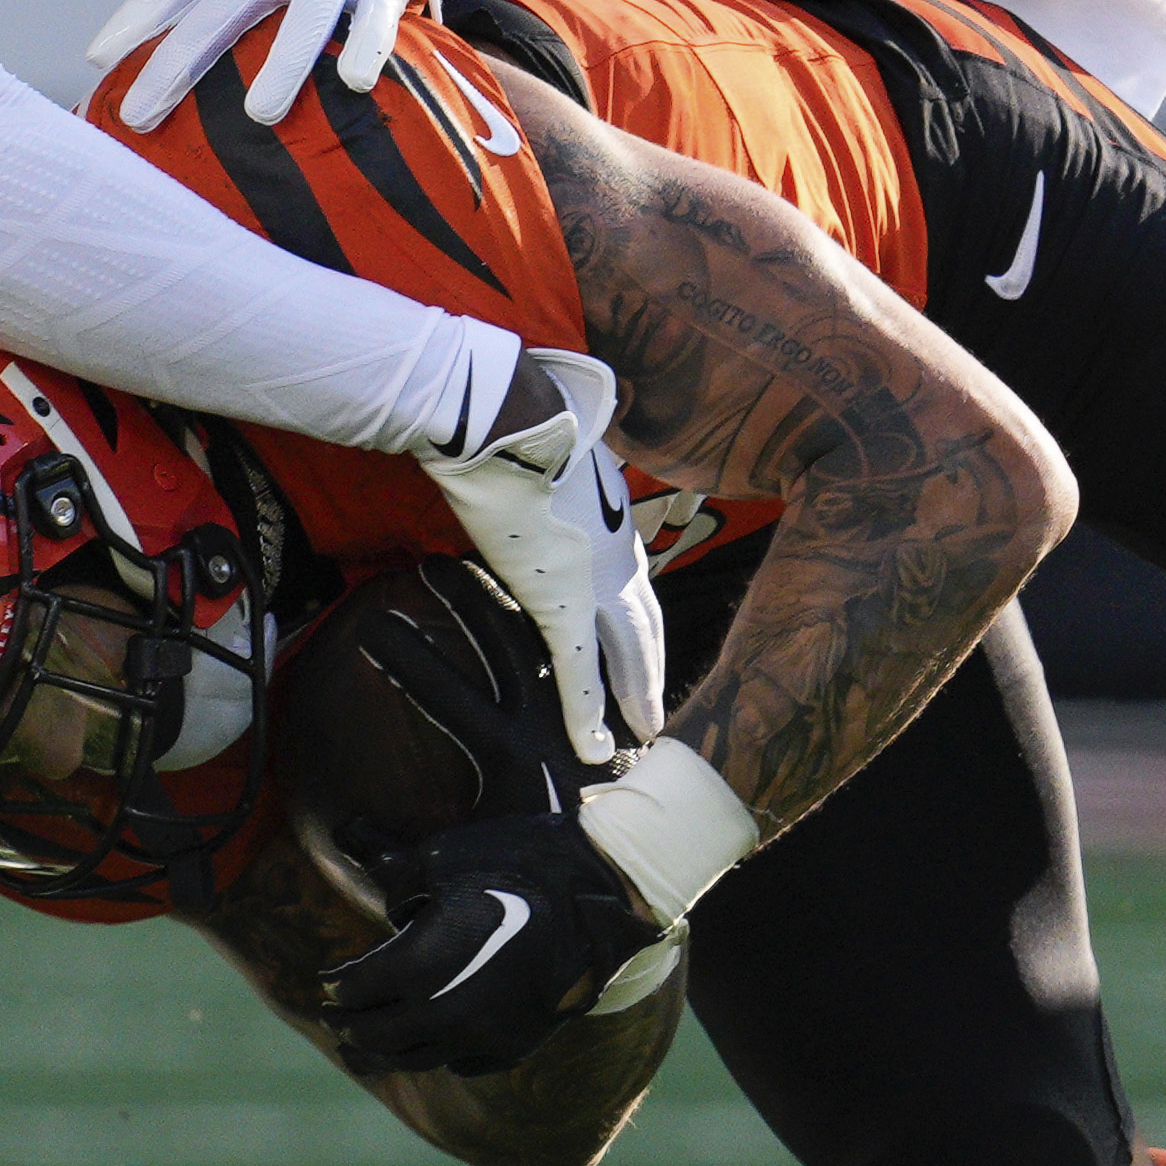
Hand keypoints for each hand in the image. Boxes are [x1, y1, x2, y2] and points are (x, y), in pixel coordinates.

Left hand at [91, 0, 444, 127]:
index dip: (135, 18)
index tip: (97, 59)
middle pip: (222, 11)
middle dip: (177, 65)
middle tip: (137, 116)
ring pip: (305, 16)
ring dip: (284, 64)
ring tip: (258, 115)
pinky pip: (378, 17)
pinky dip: (367, 46)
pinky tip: (352, 81)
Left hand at [315, 810, 669, 1078]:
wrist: (603, 890)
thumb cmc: (516, 861)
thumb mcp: (438, 856)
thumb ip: (393, 879)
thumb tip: (373, 888)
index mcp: (418, 966)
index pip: (357, 989)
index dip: (337, 984)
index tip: (327, 981)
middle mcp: (446, 1013)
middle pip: (378, 1036)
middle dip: (349, 1027)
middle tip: (332, 1020)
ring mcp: (486, 1035)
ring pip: (419, 1060)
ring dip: (384, 1056)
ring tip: (362, 1054)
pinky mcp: (520, 1043)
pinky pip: (466, 1064)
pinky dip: (440, 1056)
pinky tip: (433, 1046)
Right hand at [417, 345, 667, 764]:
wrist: (509, 421)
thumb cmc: (524, 419)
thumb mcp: (558, 446)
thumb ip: (566, 461)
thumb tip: (553, 441)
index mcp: (615, 521)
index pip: (636, 586)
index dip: (643, 624)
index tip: (644, 650)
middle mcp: (617, 555)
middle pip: (645, 626)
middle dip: (652, 670)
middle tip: (657, 711)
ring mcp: (595, 581)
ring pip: (628, 652)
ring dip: (636, 693)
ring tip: (646, 730)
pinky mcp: (561, 601)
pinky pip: (577, 669)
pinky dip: (585, 711)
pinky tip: (593, 745)